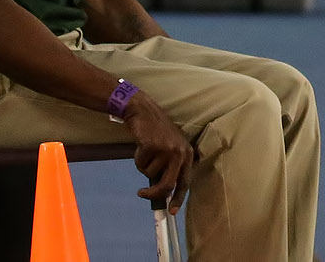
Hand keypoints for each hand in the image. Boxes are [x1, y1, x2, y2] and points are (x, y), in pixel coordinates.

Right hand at [125, 95, 194, 213]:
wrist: (145, 113)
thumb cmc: (156, 133)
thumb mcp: (169, 150)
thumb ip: (170, 168)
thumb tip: (164, 194)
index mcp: (187, 154)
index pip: (185, 182)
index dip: (178, 198)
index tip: (172, 211)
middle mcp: (181, 152)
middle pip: (168, 184)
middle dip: (154, 193)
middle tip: (141, 193)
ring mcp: (167, 149)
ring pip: (150, 174)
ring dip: (143, 165)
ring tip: (146, 150)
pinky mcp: (153, 146)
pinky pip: (140, 164)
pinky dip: (137, 158)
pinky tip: (141, 145)